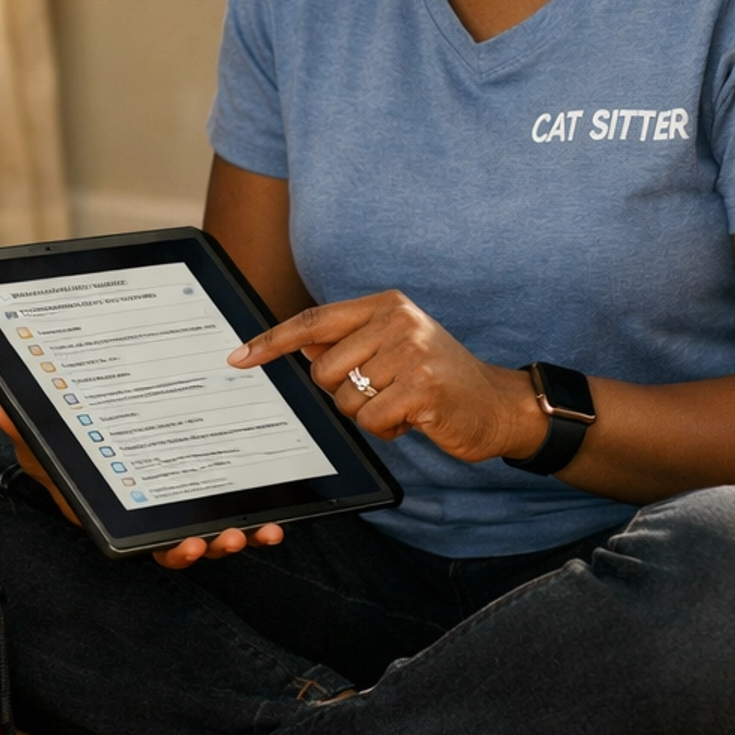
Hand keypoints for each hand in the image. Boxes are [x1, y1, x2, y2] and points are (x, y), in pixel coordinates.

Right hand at [0, 401, 285, 565]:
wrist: (72, 425)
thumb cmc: (53, 442)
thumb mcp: (35, 437)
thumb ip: (23, 429)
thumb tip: (2, 408)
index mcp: (113, 515)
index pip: (142, 543)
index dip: (169, 550)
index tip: (187, 544)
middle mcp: (146, 517)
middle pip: (183, 545)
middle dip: (209, 547)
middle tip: (226, 537)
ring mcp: (174, 507)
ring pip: (209, 533)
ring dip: (236, 537)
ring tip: (258, 530)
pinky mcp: (197, 490)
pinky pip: (226, 509)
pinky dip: (252, 519)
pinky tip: (276, 519)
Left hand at [228, 291, 544, 464]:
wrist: (496, 404)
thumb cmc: (437, 377)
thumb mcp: (394, 347)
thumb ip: (349, 344)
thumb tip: (298, 349)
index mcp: (385, 305)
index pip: (314, 321)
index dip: (273, 341)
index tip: (238, 358)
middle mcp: (397, 320)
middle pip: (324, 370)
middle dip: (345, 394)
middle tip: (383, 392)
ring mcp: (412, 353)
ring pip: (346, 400)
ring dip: (369, 414)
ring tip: (403, 403)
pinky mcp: (422, 388)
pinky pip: (371, 421)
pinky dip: (387, 430)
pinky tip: (414, 419)